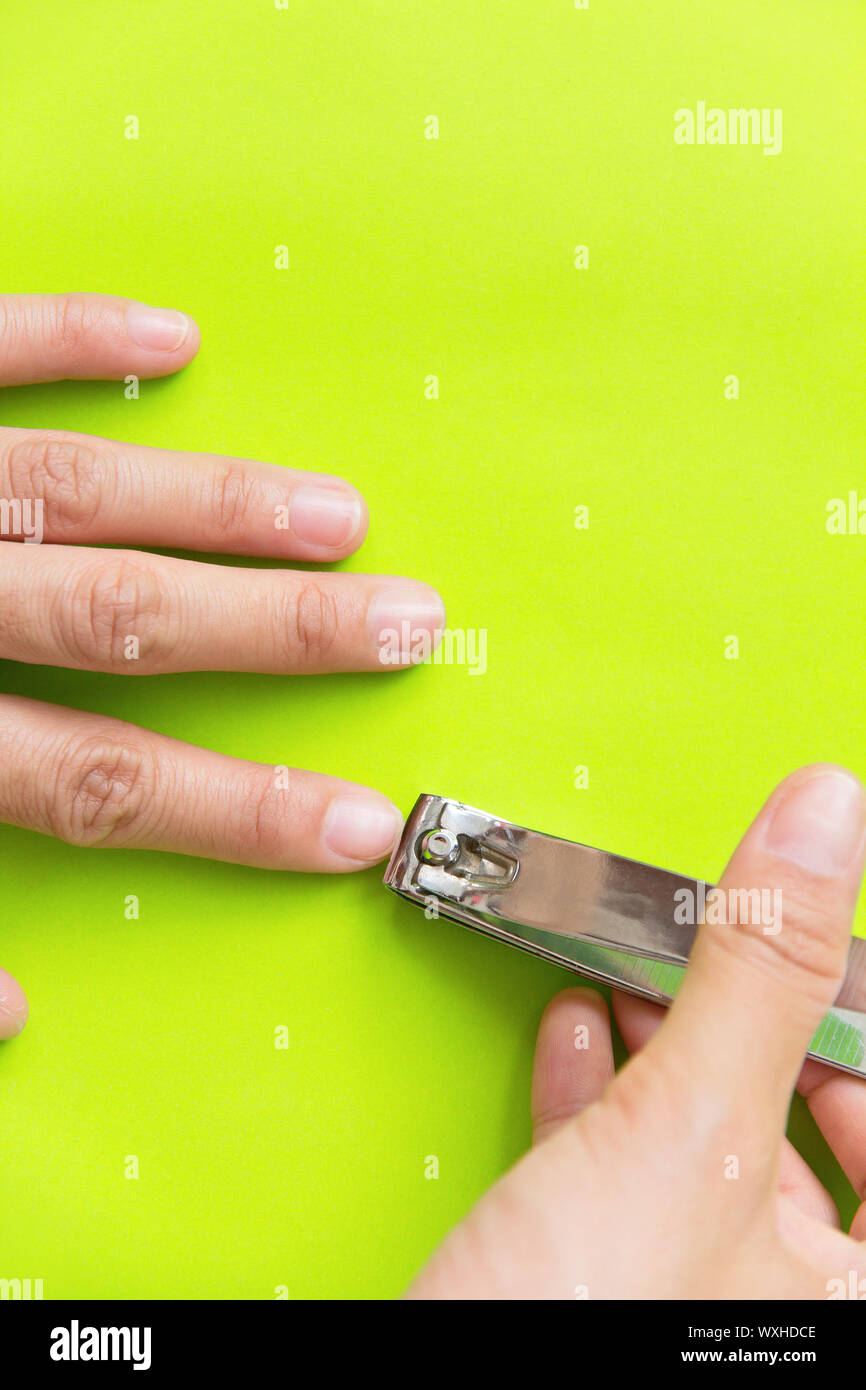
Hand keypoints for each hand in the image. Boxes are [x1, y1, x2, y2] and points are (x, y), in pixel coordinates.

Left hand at [0, 291, 444, 1038]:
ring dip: (218, 504)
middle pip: (123, 623)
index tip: (361, 827)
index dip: (236, 812)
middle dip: (279, 633)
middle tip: (410, 628)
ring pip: (75, 492)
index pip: (99, 782)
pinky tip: (175, 341)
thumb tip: (12, 1019)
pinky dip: (69, 337)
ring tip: (340, 517)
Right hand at [409, 765, 865, 1299]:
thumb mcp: (687, 1138)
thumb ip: (760, 974)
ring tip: (646, 966)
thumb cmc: (563, 1343)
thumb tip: (822, 824)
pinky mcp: (605, 1291)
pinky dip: (601, 1094)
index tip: (836, 934)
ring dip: (672, 1041)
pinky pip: (629, 1178)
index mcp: (857, 1302)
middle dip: (759, 1020)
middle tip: (737, 942)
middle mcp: (791, 1312)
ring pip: (715, 1149)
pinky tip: (577, 1036)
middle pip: (818, 1132)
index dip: (865, 1019)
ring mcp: (695, 1306)